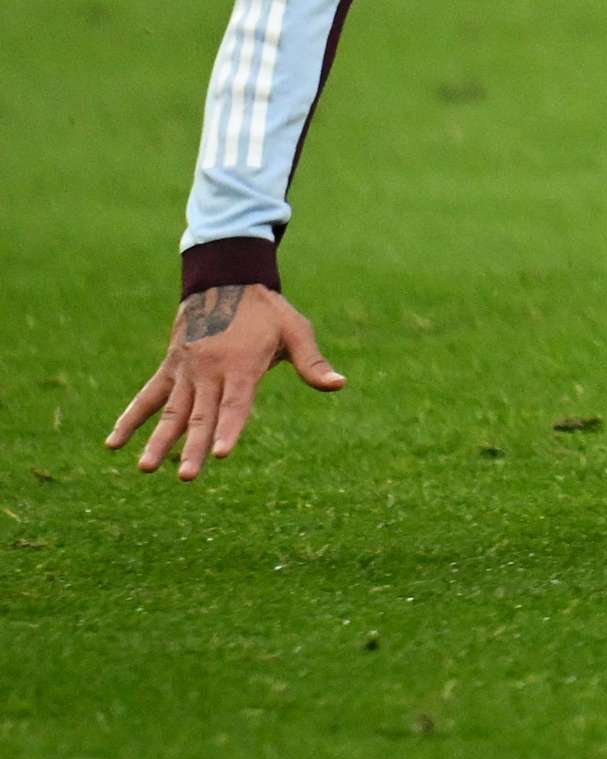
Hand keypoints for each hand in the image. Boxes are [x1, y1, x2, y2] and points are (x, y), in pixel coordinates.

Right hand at [107, 282, 341, 479]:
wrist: (225, 282)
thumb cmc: (268, 312)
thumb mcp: (296, 331)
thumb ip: (312, 362)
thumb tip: (340, 384)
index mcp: (242, 366)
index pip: (236, 404)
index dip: (229, 429)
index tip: (221, 453)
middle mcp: (210, 371)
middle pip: (201, 415)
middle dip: (193, 447)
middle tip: (187, 476)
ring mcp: (186, 371)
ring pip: (171, 412)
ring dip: (158, 441)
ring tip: (145, 469)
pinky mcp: (170, 369)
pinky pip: (147, 397)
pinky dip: (130, 419)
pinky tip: (113, 444)